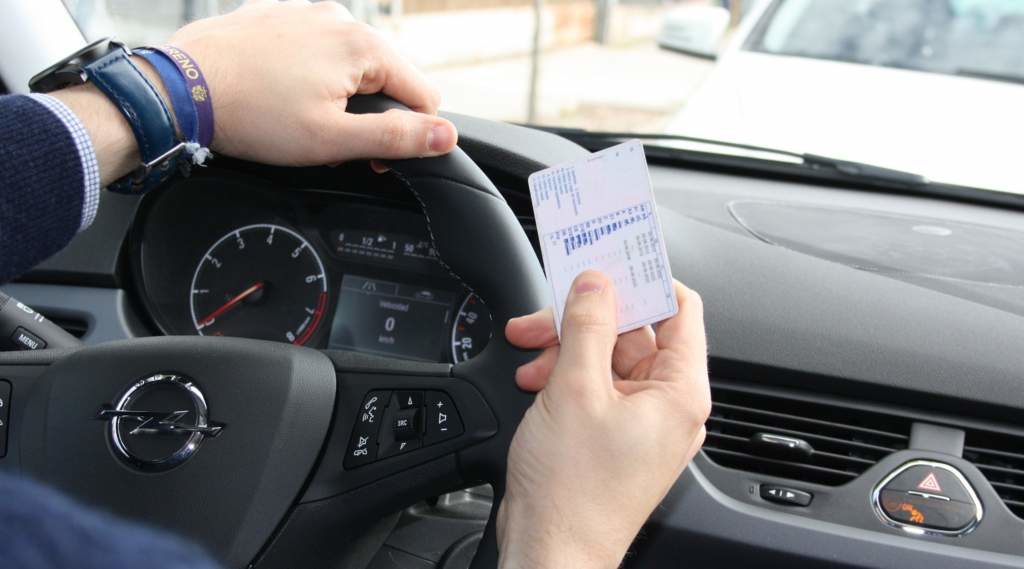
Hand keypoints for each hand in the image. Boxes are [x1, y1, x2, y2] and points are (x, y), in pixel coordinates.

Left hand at [170, 0, 456, 165]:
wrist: (178, 90)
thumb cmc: (252, 115)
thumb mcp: (333, 140)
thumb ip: (396, 138)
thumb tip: (445, 135)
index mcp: (363, 46)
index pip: (423, 94)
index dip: (408, 134)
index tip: (371, 156)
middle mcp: (338, 19)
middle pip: (386, 75)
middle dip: (370, 112)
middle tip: (331, 141)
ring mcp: (304, 13)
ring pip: (348, 63)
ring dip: (339, 94)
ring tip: (299, 118)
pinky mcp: (275, 17)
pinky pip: (312, 49)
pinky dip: (307, 73)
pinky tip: (279, 95)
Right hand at [497, 271, 710, 568]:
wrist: (551, 550)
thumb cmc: (573, 492)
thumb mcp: (576, 389)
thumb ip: (588, 324)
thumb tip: (596, 282)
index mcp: (679, 392)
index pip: (679, 309)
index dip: (644, 280)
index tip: (610, 260)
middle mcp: (666, 406)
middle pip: (633, 332)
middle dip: (585, 319)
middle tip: (546, 313)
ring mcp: (638, 422)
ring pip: (607, 358)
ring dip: (566, 348)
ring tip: (530, 353)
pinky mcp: (611, 436)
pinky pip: (594, 387)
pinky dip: (564, 376)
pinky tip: (534, 380)